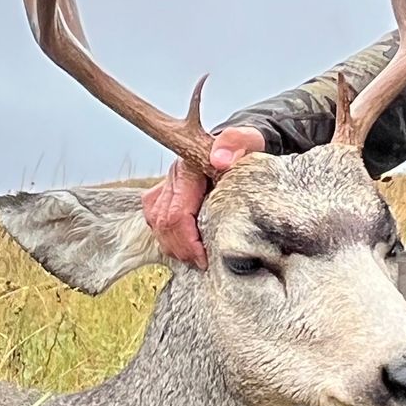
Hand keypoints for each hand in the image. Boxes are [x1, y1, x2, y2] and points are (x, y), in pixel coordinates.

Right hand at [141, 126, 265, 266]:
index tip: (204, 258)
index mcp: (189, 168)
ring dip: (173, 246)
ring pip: (155, 223)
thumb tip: (220, 159)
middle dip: (181, 249)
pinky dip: (167, 237)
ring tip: (194, 259)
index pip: (177, 213)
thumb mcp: (250, 140)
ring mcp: (167, 185)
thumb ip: (236, 143)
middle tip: (202, 264)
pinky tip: (183, 247)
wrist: (240, 144)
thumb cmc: (247, 147)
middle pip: (163, 223)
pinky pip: (155, 219)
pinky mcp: (166, 193)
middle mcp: (173, 177)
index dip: (188, 240)